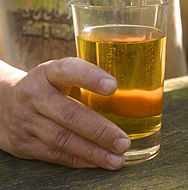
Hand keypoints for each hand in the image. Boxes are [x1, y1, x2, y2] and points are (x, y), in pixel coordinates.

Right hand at [0, 58, 130, 169]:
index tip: (113, 86)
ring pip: (62, 139)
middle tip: (124, 142)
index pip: (69, 69)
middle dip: (100, 131)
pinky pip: (54, 154)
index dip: (91, 77)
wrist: (3, 103)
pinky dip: (79, 160)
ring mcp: (26, 120)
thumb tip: (130, 95)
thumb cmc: (47, 88)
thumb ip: (86, 80)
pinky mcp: (22, 144)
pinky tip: (98, 162)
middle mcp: (35, 95)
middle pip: (69, 114)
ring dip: (93, 152)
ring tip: (117, 158)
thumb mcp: (60, 76)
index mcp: (48, 72)